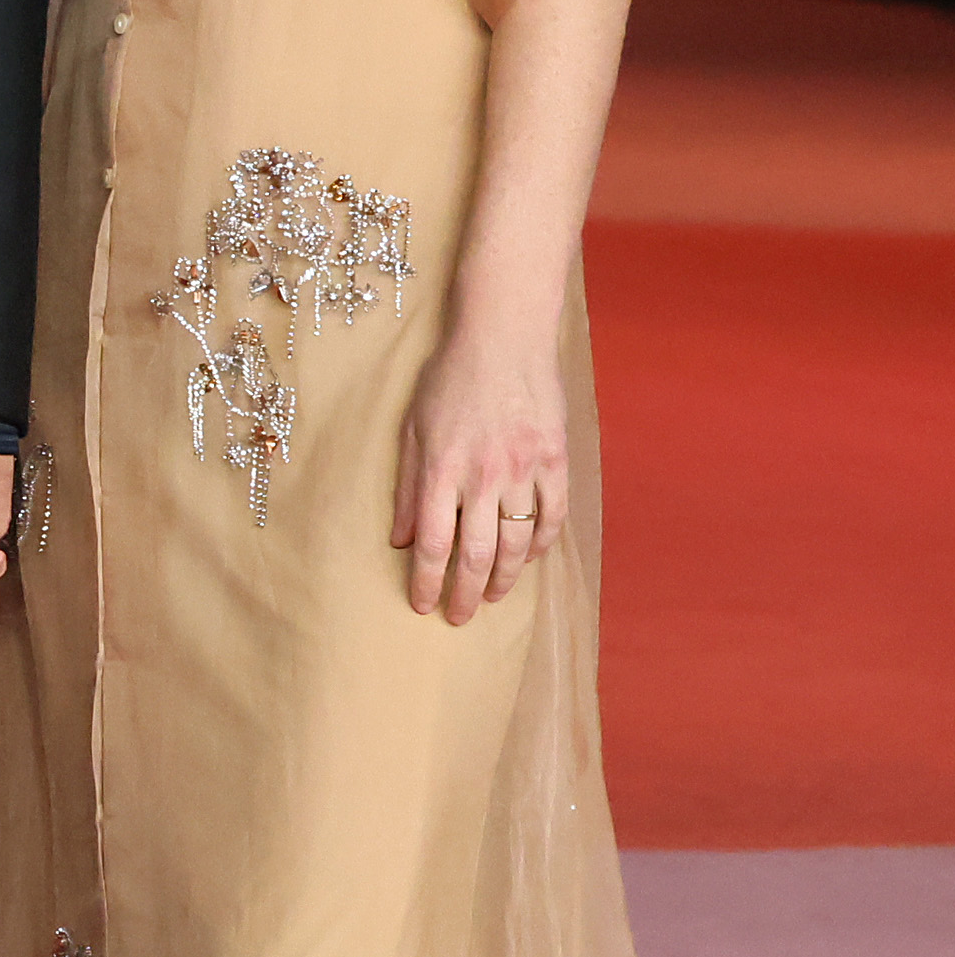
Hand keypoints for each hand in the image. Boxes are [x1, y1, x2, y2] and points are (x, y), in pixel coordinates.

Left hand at [394, 328, 567, 624]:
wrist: (504, 339)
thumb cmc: (449, 381)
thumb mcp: (412, 430)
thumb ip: (408, 488)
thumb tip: (400, 540)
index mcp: (442, 471)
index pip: (432, 544)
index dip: (426, 582)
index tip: (421, 606)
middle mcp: (484, 477)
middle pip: (475, 553)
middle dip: (464, 592)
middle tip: (457, 617)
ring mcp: (524, 470)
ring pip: (517, 542)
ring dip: (504, 578)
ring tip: (490, 597)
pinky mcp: (555, 460)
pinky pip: (553, 515)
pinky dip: (542, 544)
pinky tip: (529, 560)